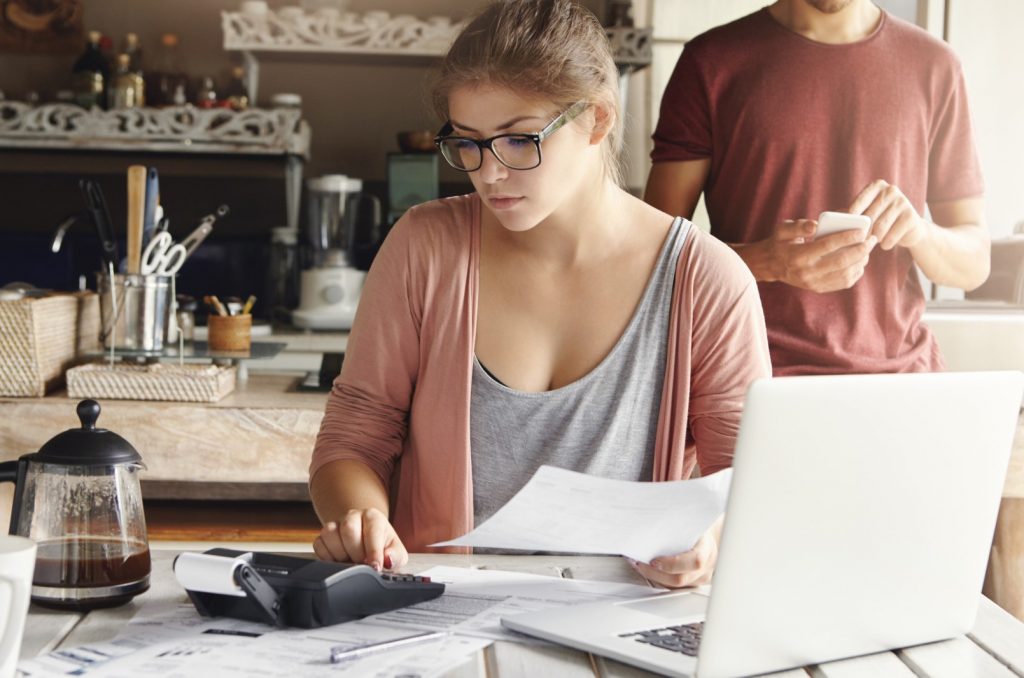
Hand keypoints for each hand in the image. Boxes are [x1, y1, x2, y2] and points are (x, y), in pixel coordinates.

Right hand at [312, 507, 408, 570]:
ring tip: (351, 560)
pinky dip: (327, 557)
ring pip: (330, 534)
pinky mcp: (323, 535)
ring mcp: (336, 524)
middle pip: (348, 530)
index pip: (371, 530)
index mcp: (373, 517)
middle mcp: (353, 516)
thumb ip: (395, 556)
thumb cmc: (382, 546)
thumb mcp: (395, 552)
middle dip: (356, 553)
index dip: (373, 551)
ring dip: (341, 554)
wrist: (365, 542)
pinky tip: (339, 560)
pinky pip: (319, 544)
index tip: (375, 567)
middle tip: (363, 563)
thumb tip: (388, 560)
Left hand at [630, 516, 723, 588]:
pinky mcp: (694, 583)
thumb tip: (652, 503)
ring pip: (675, 586)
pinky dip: (659, 580)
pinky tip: (647, 570)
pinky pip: (675, 587)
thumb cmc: (698, 525)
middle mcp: (706, 565)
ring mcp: (701, 577)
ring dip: (654, 577)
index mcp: (707, 547)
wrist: (710, 534)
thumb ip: (676, 516)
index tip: (654, 560)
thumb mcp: (692, 518)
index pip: (694, 560)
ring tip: (639, 565)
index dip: (673, 564)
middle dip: (655, 574)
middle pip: (680, 578)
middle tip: (639, 563)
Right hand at [747, 218, 876, 292]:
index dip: (848, 237)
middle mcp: (807, 272)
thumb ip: (799, 226)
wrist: (771, 265)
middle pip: (841, 261)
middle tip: (871, 239)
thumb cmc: (780, 242)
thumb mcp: (783, 229)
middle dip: (860, 249)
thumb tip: (815, 225)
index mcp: (798, 256)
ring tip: (867, 250)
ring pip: (845, 274)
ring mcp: (813, 283)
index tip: (862, 230)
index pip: (828, 246)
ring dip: (860, 261)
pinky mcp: (818, 288)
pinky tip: (860, 262)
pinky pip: (843, 283)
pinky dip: (855, 273)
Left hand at [849, 179, 927, 250]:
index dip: (854, 210)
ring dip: (873, 239)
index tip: (848, 219)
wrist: (909, 229)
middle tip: (858, 241)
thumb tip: (839, 218)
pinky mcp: (911, 217)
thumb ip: (854, 213)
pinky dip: (886, 244)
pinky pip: (891, 235)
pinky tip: (885, 245)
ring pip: (879, 227)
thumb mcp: (868, 212)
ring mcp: (902, 202)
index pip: (862, 198)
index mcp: (877, 186)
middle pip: (869, 216)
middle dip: (862, 231)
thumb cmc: (880, 220)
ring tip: (872, 242)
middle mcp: (891, 190)